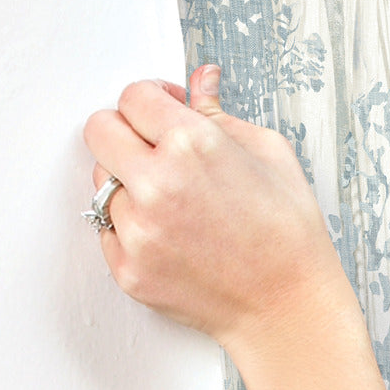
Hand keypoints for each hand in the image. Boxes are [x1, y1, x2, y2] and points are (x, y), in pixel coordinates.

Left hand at [82, 64, 349, 355]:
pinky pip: (108, 231)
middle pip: (99, 130)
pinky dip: (133, 229)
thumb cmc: (289, 235)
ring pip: (102, 183)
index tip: (163, 113)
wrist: (289, 308)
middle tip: (155, 150)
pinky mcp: (129, 269)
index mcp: (193, 145)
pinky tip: (174, 237)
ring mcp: (138, 231)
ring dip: (129, 186)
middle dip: (125, 133)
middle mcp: (157, 184)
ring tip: (175, 205)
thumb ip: (221, 115)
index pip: (132, 97)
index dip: (151, 100)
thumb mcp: (271, 156)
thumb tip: (200, 81)